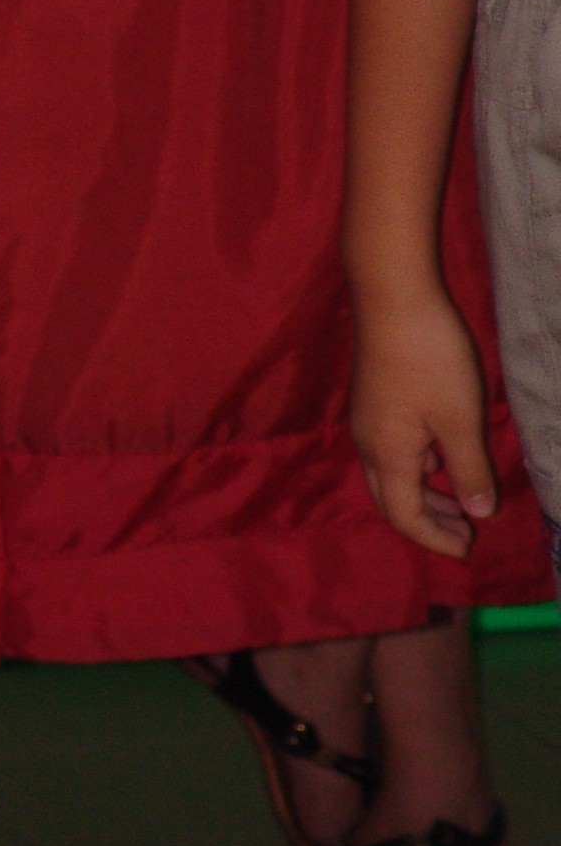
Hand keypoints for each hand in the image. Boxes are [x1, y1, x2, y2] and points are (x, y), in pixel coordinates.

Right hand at [348, 282, 497, 555]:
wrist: (393, 298)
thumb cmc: (430, 360)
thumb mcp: (461, 419)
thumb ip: (469, 470)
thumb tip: (478, 512)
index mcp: (386, 455)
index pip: (405, 516)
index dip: (435, 538)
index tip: (469, 547)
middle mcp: (368, 443)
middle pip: (390, 501)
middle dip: (427, 523)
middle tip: (465, 532)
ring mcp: (367, 420)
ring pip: (389, 475)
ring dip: (423, 495)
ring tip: (459, 500)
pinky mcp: (373, 400)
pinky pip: (391, 451)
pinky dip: (418, 468)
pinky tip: (441, 456)